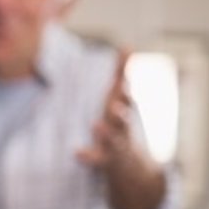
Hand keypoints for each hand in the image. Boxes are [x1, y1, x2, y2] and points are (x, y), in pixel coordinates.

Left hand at [76, 50, 136, 169]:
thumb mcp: (120, 98)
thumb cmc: (120, 121)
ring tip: (96, 125)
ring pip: (114, 140)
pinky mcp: (106, 160)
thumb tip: (128, 45)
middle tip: (115, 106)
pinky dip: (89, 156)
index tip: (122, 84)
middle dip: (121, 113)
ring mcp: (116, 146)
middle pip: (124, 120)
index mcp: (124, 111)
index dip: (125, 92)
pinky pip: (97, 159)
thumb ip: (122, 73)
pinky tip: (77, 153)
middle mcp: (123, 128)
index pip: (127, 100)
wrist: (131, 163)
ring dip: (106, 133)